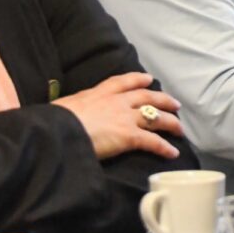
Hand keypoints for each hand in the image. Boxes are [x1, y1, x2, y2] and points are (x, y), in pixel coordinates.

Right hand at [53, 72, 183, 159]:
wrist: (57, 132)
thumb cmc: (53, 122)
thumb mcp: (61, 108)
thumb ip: (70, 109)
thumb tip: (56, 111)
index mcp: (98, 93)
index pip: (123, 82)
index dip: (138, 79)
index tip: (148, 79)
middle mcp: (116, 102)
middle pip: (147, 97)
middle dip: (163, 100)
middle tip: (175, 104)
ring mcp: (125, 118)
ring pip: (156, 117)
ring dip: (171, 123)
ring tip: (180, 130)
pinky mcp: (129, 136)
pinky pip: (153, 141)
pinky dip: (165, 147)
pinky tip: (174, 153)